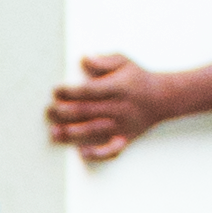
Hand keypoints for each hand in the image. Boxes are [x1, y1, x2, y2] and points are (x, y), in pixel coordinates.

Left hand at [43, 53, 167, 164]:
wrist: (163, 98)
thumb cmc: (138, 78)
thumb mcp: (124, 61)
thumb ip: (104, 60)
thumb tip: (84, 58)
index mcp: (117, 87)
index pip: (87, 90)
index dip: (68, 92)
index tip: (56, 90)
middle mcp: (118, 107)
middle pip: (85, 111)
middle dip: (63, 112)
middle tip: (48, 111)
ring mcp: (122, 125)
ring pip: (92, 131)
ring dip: (71, 133)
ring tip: (53, 132)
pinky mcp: (125, 139)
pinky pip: (111, 151)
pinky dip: (97, 154)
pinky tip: (82, 152)